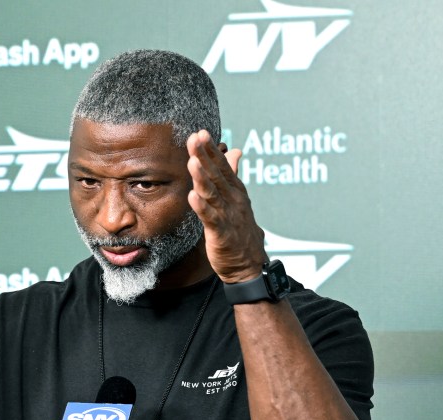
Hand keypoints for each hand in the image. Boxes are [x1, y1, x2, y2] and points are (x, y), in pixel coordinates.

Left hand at [186, 129, 266, 282]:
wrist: (249, 263)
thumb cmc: (240, 230)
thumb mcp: (237, 199)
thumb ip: (232, 175)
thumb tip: (234, 151)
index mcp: (235, 191)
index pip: (222, 166)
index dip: (211, 150)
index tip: (200, 133)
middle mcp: (233, 200)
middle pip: (217, 175)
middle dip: (205, 156)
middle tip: (195, 138)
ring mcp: (228, 216)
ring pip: (213, 193)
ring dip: (202, 177)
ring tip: (193, 162)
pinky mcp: (221, 233)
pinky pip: (210, 218)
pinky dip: (202, 207)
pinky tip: (193, 196)